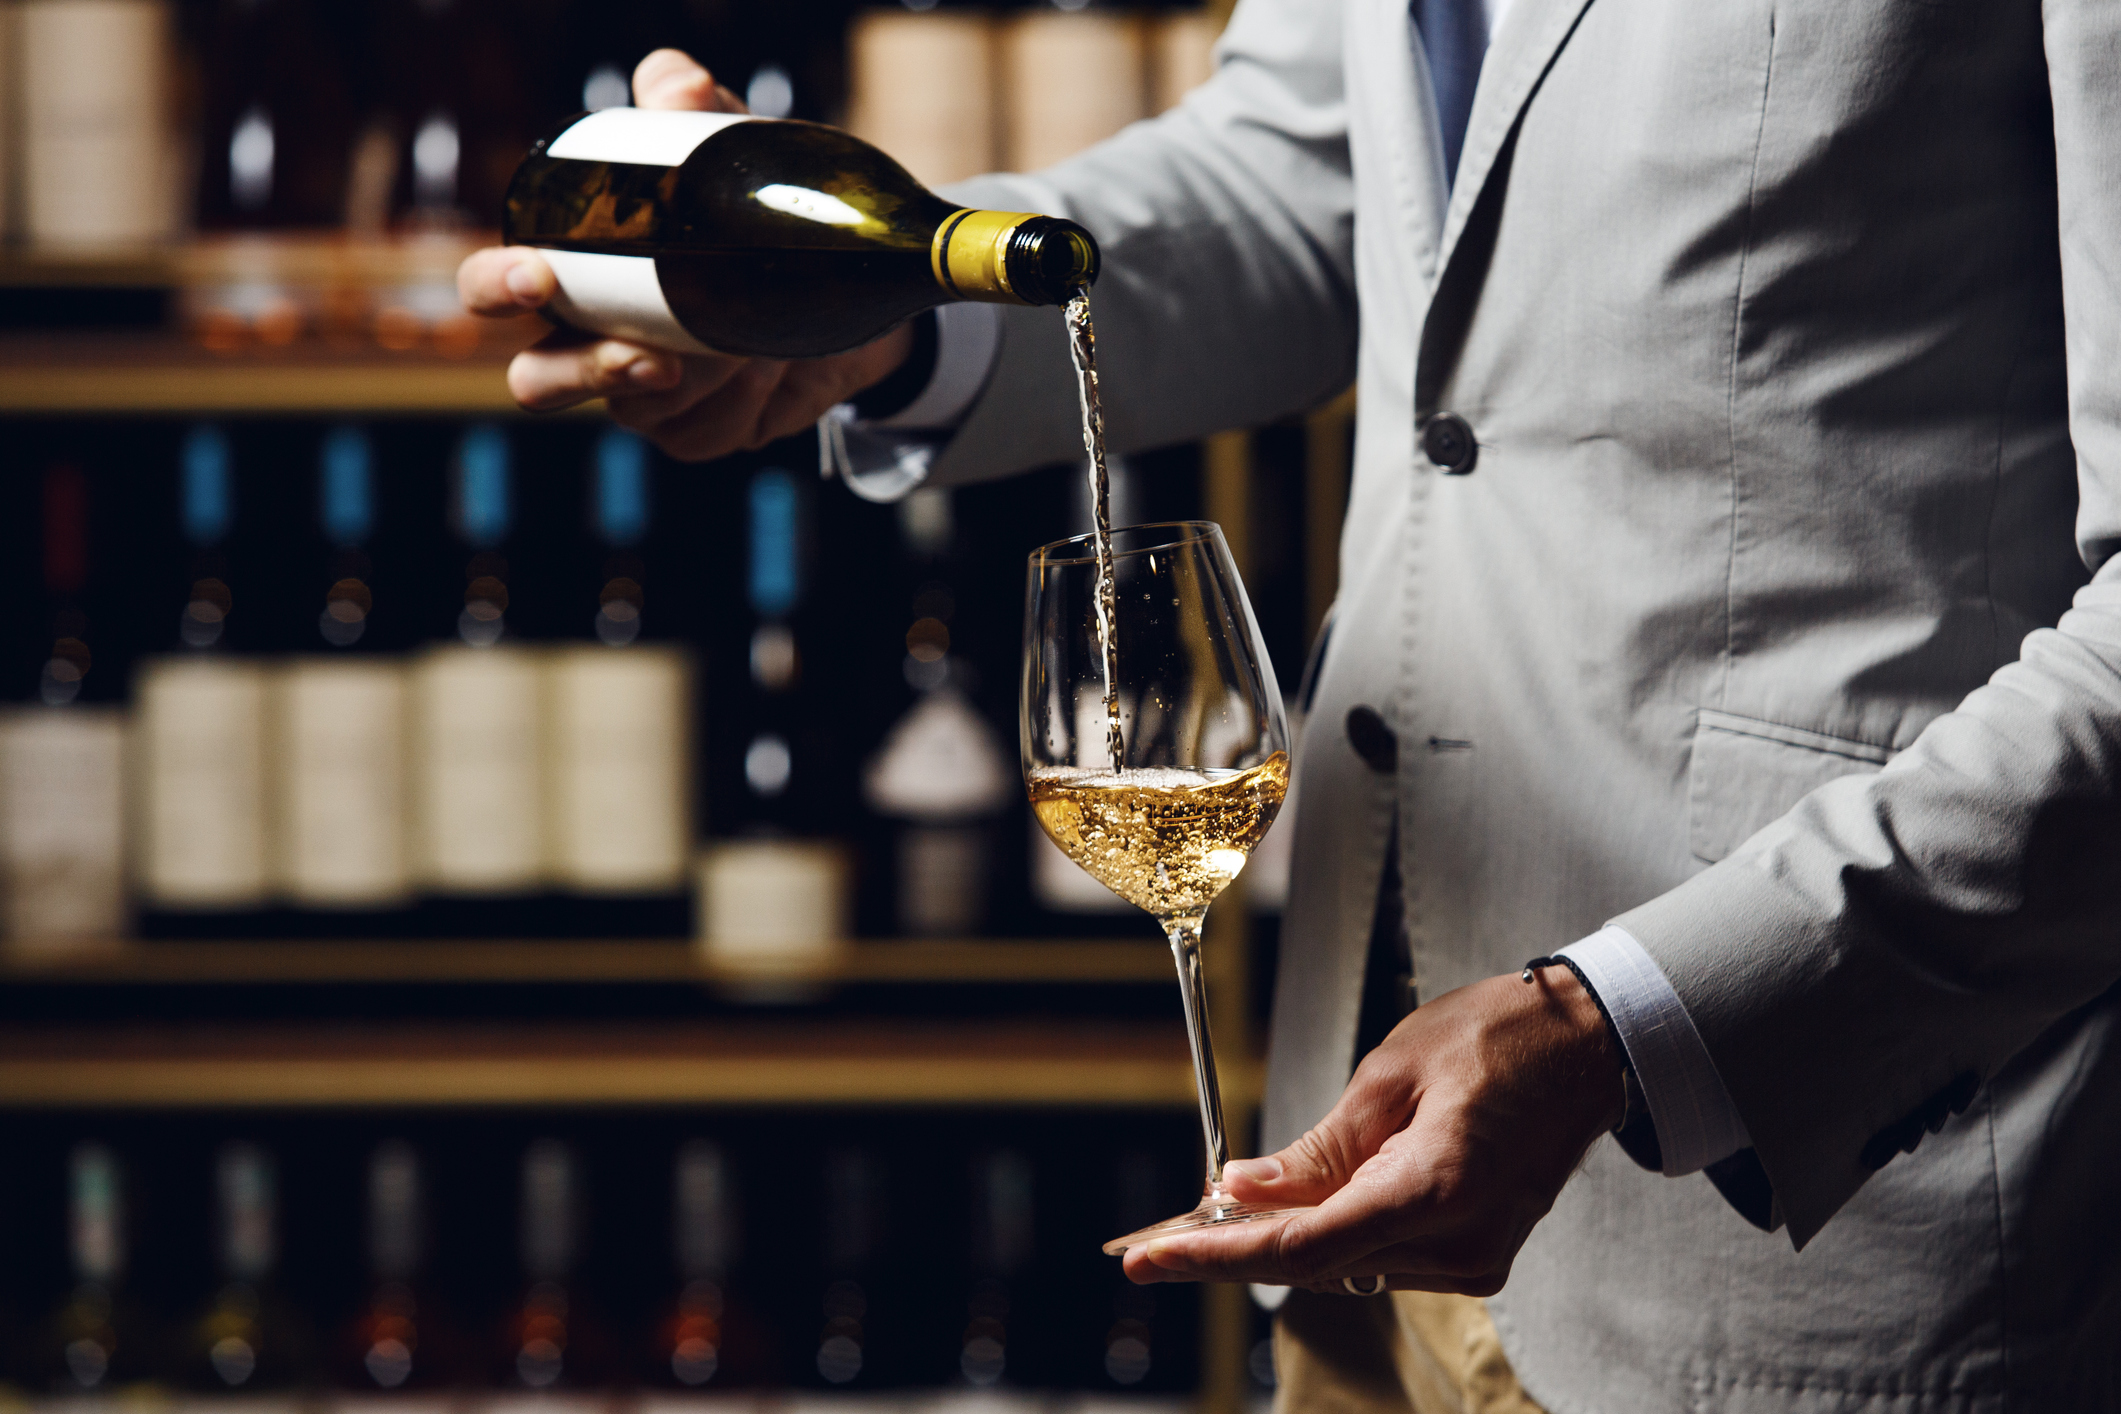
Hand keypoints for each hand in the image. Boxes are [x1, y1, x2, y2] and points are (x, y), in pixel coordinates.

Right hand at [455, 48, 916, 460]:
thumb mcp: (730, 148)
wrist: (847, 284)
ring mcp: (645, 395)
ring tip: (737, 347)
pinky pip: (703, 430)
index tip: (539, 274)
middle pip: (537, 381)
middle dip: (576, 371)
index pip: (496, 290)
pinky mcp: (699, 430)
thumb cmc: (757, 211)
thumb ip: (696, 107)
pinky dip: (739, 400)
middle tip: (636, 352)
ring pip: (634, 410)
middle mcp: (592, 339)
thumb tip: (674, 83)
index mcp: (573, 273)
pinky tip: (769, 366)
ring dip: (690, 379)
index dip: (497, 288)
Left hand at [1122, 968, 1624, 1295]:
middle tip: (1155, 1245)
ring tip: (1209, 1219)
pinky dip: (1328, 1234)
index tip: (1152, 1258)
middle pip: (1317, 1264)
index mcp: (1438, 1190)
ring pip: (1344, 1264)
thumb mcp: (1389, 1075)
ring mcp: (1474, 1259)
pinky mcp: (1476, 1257)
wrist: (1587, 1047)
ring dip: (1278, 1241)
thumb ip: (1317, 1149)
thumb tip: (1241, 1191)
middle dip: (1233, 1250)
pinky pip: (1378, 1254)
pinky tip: (1284, 1211)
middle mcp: (1459, 1245)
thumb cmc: (1497, 1037)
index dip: (1218, 1255)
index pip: (1304, 1246)